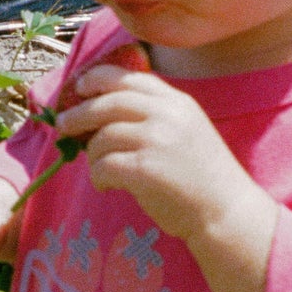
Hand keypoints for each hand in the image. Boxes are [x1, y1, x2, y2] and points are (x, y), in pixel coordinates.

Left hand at [57, 63, 284, 291]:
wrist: (228, 213)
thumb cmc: (205, 180)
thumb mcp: (188, 132)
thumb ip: (157, 117)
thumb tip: (105, 115)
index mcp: (177, 102)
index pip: (127, 78)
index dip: (97, 79)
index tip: (80, 89)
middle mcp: (166, 115)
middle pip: (106, 102)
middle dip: (78, 113)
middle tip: (63, 125)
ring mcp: (155, 141)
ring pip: (101, 137)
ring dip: (92, 155)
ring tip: (98, 170)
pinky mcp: (144, 170)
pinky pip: (102, 166)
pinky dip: (97, 176)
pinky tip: (105, 186)